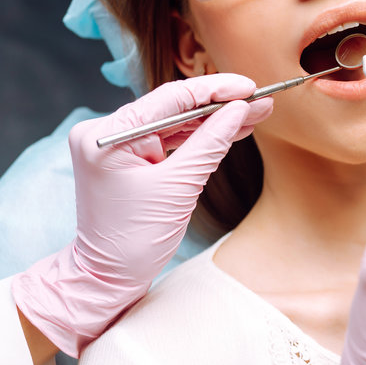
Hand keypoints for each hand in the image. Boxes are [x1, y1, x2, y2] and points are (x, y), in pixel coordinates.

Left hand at [12, 74, 271, 356]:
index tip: (249, 87)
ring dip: (213, 120)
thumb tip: (240, 110)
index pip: (170, 98)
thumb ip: (210, 143)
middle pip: (172, 107)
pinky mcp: (128, 159)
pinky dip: (197, 138)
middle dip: (218, 105)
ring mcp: (116, 145)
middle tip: (259, 99)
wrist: (107, 278)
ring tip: (254, 113)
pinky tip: (230, 128)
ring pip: (174, 123)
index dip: (214, 90)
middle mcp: (105, 132)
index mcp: (107, 134)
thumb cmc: (134, 240)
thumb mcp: (178, 188)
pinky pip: (168, 141)